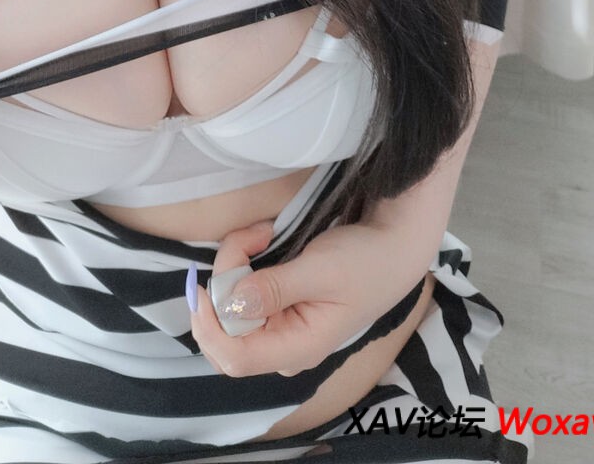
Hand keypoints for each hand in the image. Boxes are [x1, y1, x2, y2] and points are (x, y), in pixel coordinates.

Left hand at [188, 217, 427, 378]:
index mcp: (297, 348)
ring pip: (229, 307)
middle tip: (248, 242)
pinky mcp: (275, 308)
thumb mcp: (320, 271)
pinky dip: (241, 264)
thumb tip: (229, 304)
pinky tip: (262, 241)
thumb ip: (274, 289)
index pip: (235, 358)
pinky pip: (240, 293)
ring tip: (262, 233)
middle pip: (225, 332)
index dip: (209, 327)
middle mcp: (282, 346)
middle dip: (222, 284)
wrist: (391, 248)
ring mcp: (278, 328)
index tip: (202, 285)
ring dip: (233, 264)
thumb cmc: (363, 263)